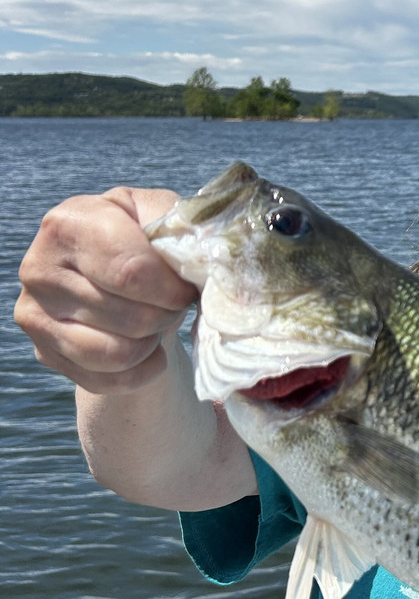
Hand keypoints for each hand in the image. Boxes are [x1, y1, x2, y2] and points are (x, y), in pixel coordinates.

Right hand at [15, 186, 196, 393]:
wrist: (112, 274)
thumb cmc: (143, 243)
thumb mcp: (161, 219)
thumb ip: (181, 231)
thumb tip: (203, 264)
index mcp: (70, 224)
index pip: (132, 273)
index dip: (173, 290)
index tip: (189, 289)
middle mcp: (40, 267)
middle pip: (132, 317)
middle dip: (168, 315)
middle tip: (175, 303)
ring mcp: (35, 313)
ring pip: (119, 354)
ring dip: (153, 342)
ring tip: (157, 321)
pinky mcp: (44, 351)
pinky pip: (107, 379)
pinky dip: (142, 370)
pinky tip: (149, 350)